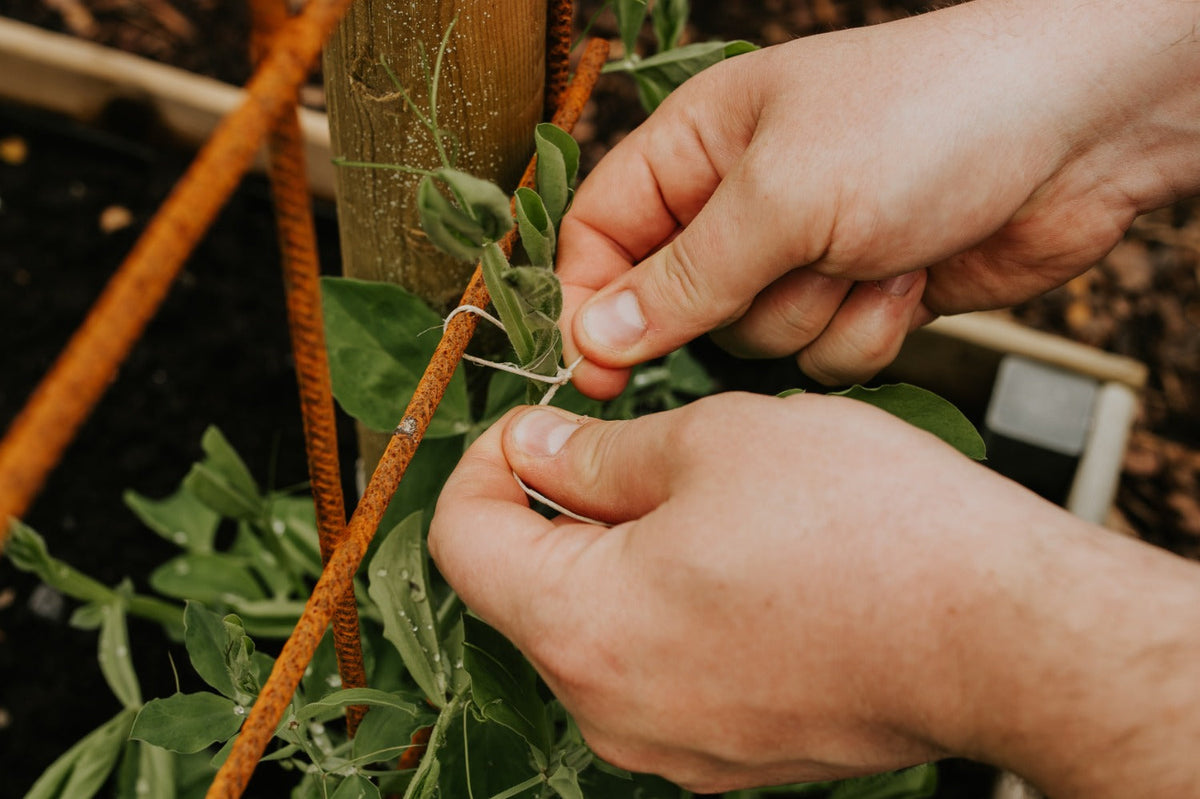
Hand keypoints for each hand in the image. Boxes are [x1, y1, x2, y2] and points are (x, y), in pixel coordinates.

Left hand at [429, 393, 1080, 790]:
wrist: (1003, 634)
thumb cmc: (868, 530)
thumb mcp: (711, 442)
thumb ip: (597, 452)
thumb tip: (536, 448)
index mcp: (583, 628)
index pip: (463, 541)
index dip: (484, 464)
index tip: (533, 427)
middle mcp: (612, 710)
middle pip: (528, 593)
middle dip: (557, 510)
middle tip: (629, 451)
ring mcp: (672, 746)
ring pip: (599, 633)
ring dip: (620, 560)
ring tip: (705, 504)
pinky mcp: (730, 757)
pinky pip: (660, 672)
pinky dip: (671, 611)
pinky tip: (743, 566)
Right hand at [558, 0, 1199, 396]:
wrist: (1075, 134)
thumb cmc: (922, 120)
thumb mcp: (780, 195)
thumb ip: (682, 278)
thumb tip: (598, 337)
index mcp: (696, 150)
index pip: (600, 237)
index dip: (591, 305)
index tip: (595, 372)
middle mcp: (741, 206)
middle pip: (678, 308)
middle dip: (735, 310)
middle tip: (786, 273)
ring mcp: (804, 256)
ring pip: (756, 343)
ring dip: (814, 316)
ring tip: (869, 256)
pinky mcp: (860, 299)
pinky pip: (824, 358)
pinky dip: (868, 330)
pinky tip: (909, 276)